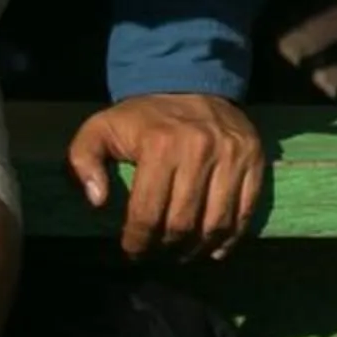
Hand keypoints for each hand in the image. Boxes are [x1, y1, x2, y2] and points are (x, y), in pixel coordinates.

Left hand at [67, 94, 266, 260]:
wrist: (192, 81)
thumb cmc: (141, 117)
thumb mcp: (99, 130)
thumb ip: (83, 162)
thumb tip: (98, 202)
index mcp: (159, 145)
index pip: (147, 213)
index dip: (137, 242)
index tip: (132, 251)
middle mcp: (200, 149)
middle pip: (182, 223)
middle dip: (165, 249)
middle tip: (157, 253)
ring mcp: (232, 154)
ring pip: (216, 222)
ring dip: (197, 249)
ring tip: (182, 254)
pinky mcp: (254, 158)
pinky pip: (246, 210)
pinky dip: (231, 237)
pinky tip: (214, 249)